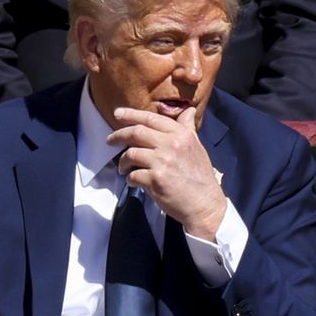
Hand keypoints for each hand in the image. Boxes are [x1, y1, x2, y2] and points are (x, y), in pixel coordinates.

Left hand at [107, 106, 225, 240]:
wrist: (205, 204)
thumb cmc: (201, 177)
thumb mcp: (197, 147)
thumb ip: (187, 128)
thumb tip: (188, 110)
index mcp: (181, 135)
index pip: (151, 118)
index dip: (131, 114)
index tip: (118, 114)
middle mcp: (171, 145)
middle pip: (136, 133)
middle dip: (118, 135)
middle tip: (110, 140)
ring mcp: (162, 162)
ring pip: (131, 154)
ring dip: (123, 161)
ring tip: (123, 168)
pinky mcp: (155, 180)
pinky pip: (133, 175)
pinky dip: (130, 178)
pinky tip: (133, 181)